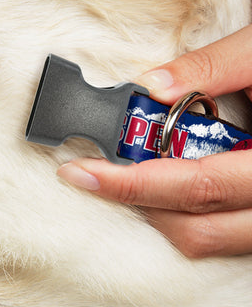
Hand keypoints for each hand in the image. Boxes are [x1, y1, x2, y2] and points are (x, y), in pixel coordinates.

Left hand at [58, 25, 251, 257]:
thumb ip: (212, 67)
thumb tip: (151, 85)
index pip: (195, 185)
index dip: (131, 183)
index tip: (82, 172)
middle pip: (196, 226)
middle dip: (134, 200)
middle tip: (93, 173)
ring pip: (209, 239)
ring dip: (158, 211)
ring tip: (126, 175)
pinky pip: (223, 235)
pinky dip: (185, 213)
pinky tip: (165, 182)